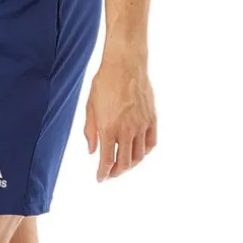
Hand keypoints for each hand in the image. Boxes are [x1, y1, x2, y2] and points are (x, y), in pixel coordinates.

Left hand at [85, 56, 156, 181]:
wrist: (126, 63)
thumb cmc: (104, 83)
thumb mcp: (90, 108)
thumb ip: (90, 132)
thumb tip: (92, 152)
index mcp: (108, 129)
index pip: (106, 161)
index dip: (103, 174)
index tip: (100, 179)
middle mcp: (126, 130)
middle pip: (124, 163)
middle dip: (116, 173)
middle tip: (110, 174)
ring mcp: (141, 125)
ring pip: (139, 156)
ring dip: (131, 165)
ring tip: (124, 165)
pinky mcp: (152, 118)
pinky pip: (151, 143)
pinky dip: (145, 152)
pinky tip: (138, 152)